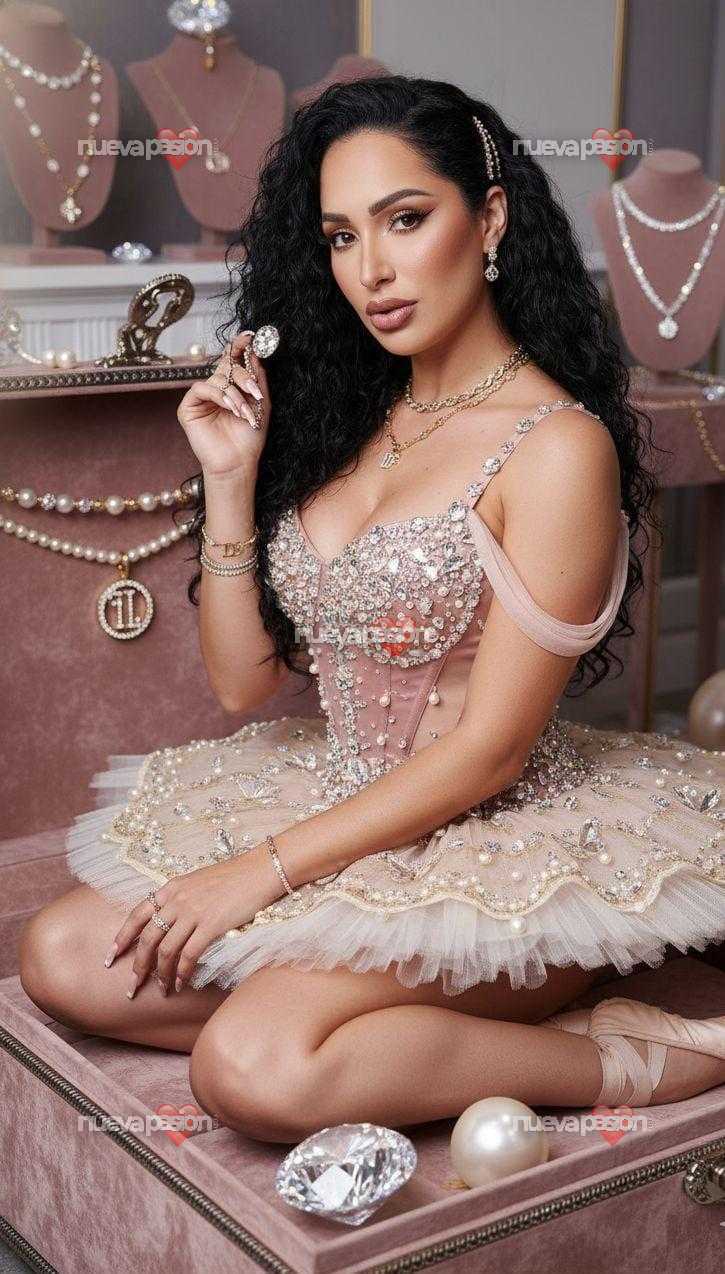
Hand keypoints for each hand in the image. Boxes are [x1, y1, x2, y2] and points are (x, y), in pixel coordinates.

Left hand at [104, 843, 283, 996]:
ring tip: (162, 990)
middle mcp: (177, 900)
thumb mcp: (196, 881)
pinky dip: (182, 973)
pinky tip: (182, 983)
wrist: (259, 871)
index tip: (110, 957)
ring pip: (166, 951)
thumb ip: (178, 898)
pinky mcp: (210, 925)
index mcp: (170, 888)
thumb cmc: (232, 877)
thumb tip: (167, 921)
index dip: (121, 938)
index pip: (136, 916)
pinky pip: (189, 955)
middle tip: (133, 986)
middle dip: (138, 966)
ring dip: (161, 975)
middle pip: (148, 939)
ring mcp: (193, 912)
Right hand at [176, 331, 271, 478]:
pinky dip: (219, 396)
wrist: (239, 462)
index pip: (233, 360)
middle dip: (243, 375)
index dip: (240, 346)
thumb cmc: (250, 437)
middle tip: (255, 390)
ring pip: (217, 378)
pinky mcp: (188, 407)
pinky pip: (202, 389)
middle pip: (227, 366)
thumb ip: (257, 378)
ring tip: (245, 412)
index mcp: (231, 386)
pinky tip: (231, 409)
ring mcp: (201, 397)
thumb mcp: (260, 403)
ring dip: (235, 394)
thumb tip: (254, 352)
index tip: (251, 337)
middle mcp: (215, 388)